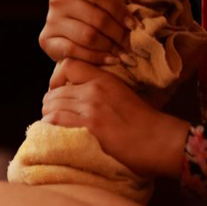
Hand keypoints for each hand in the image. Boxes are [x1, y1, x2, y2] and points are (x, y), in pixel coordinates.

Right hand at [39, 0, 134, 64]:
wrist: (72, 25)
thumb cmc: (95, 6)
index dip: (119, 9)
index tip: (134, 24)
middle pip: (95, 18)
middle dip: (118, 34)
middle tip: (131, 44)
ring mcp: (51, 20)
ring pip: (87, 36)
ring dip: (109, 47)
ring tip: (123, 53)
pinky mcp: (46, 40)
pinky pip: (74, 50)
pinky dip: (96, 58)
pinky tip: (110, 60)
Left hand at [42, 59, 188, 178]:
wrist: (158, 140)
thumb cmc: (142, 122)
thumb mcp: (120, 94)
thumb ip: (98, 91)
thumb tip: (71, 96)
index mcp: (104, 79)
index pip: (67, 65)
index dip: (56, 80)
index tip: (59, 94)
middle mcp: (94, 89)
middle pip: (54, 92)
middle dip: (51, 106)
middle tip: (57, 118)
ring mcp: (91, 107)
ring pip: (50, 106)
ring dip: (48, 118)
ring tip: (56, 128)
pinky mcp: (88, 125)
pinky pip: (54, 121)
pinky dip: (49, 127)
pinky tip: (55, 134)